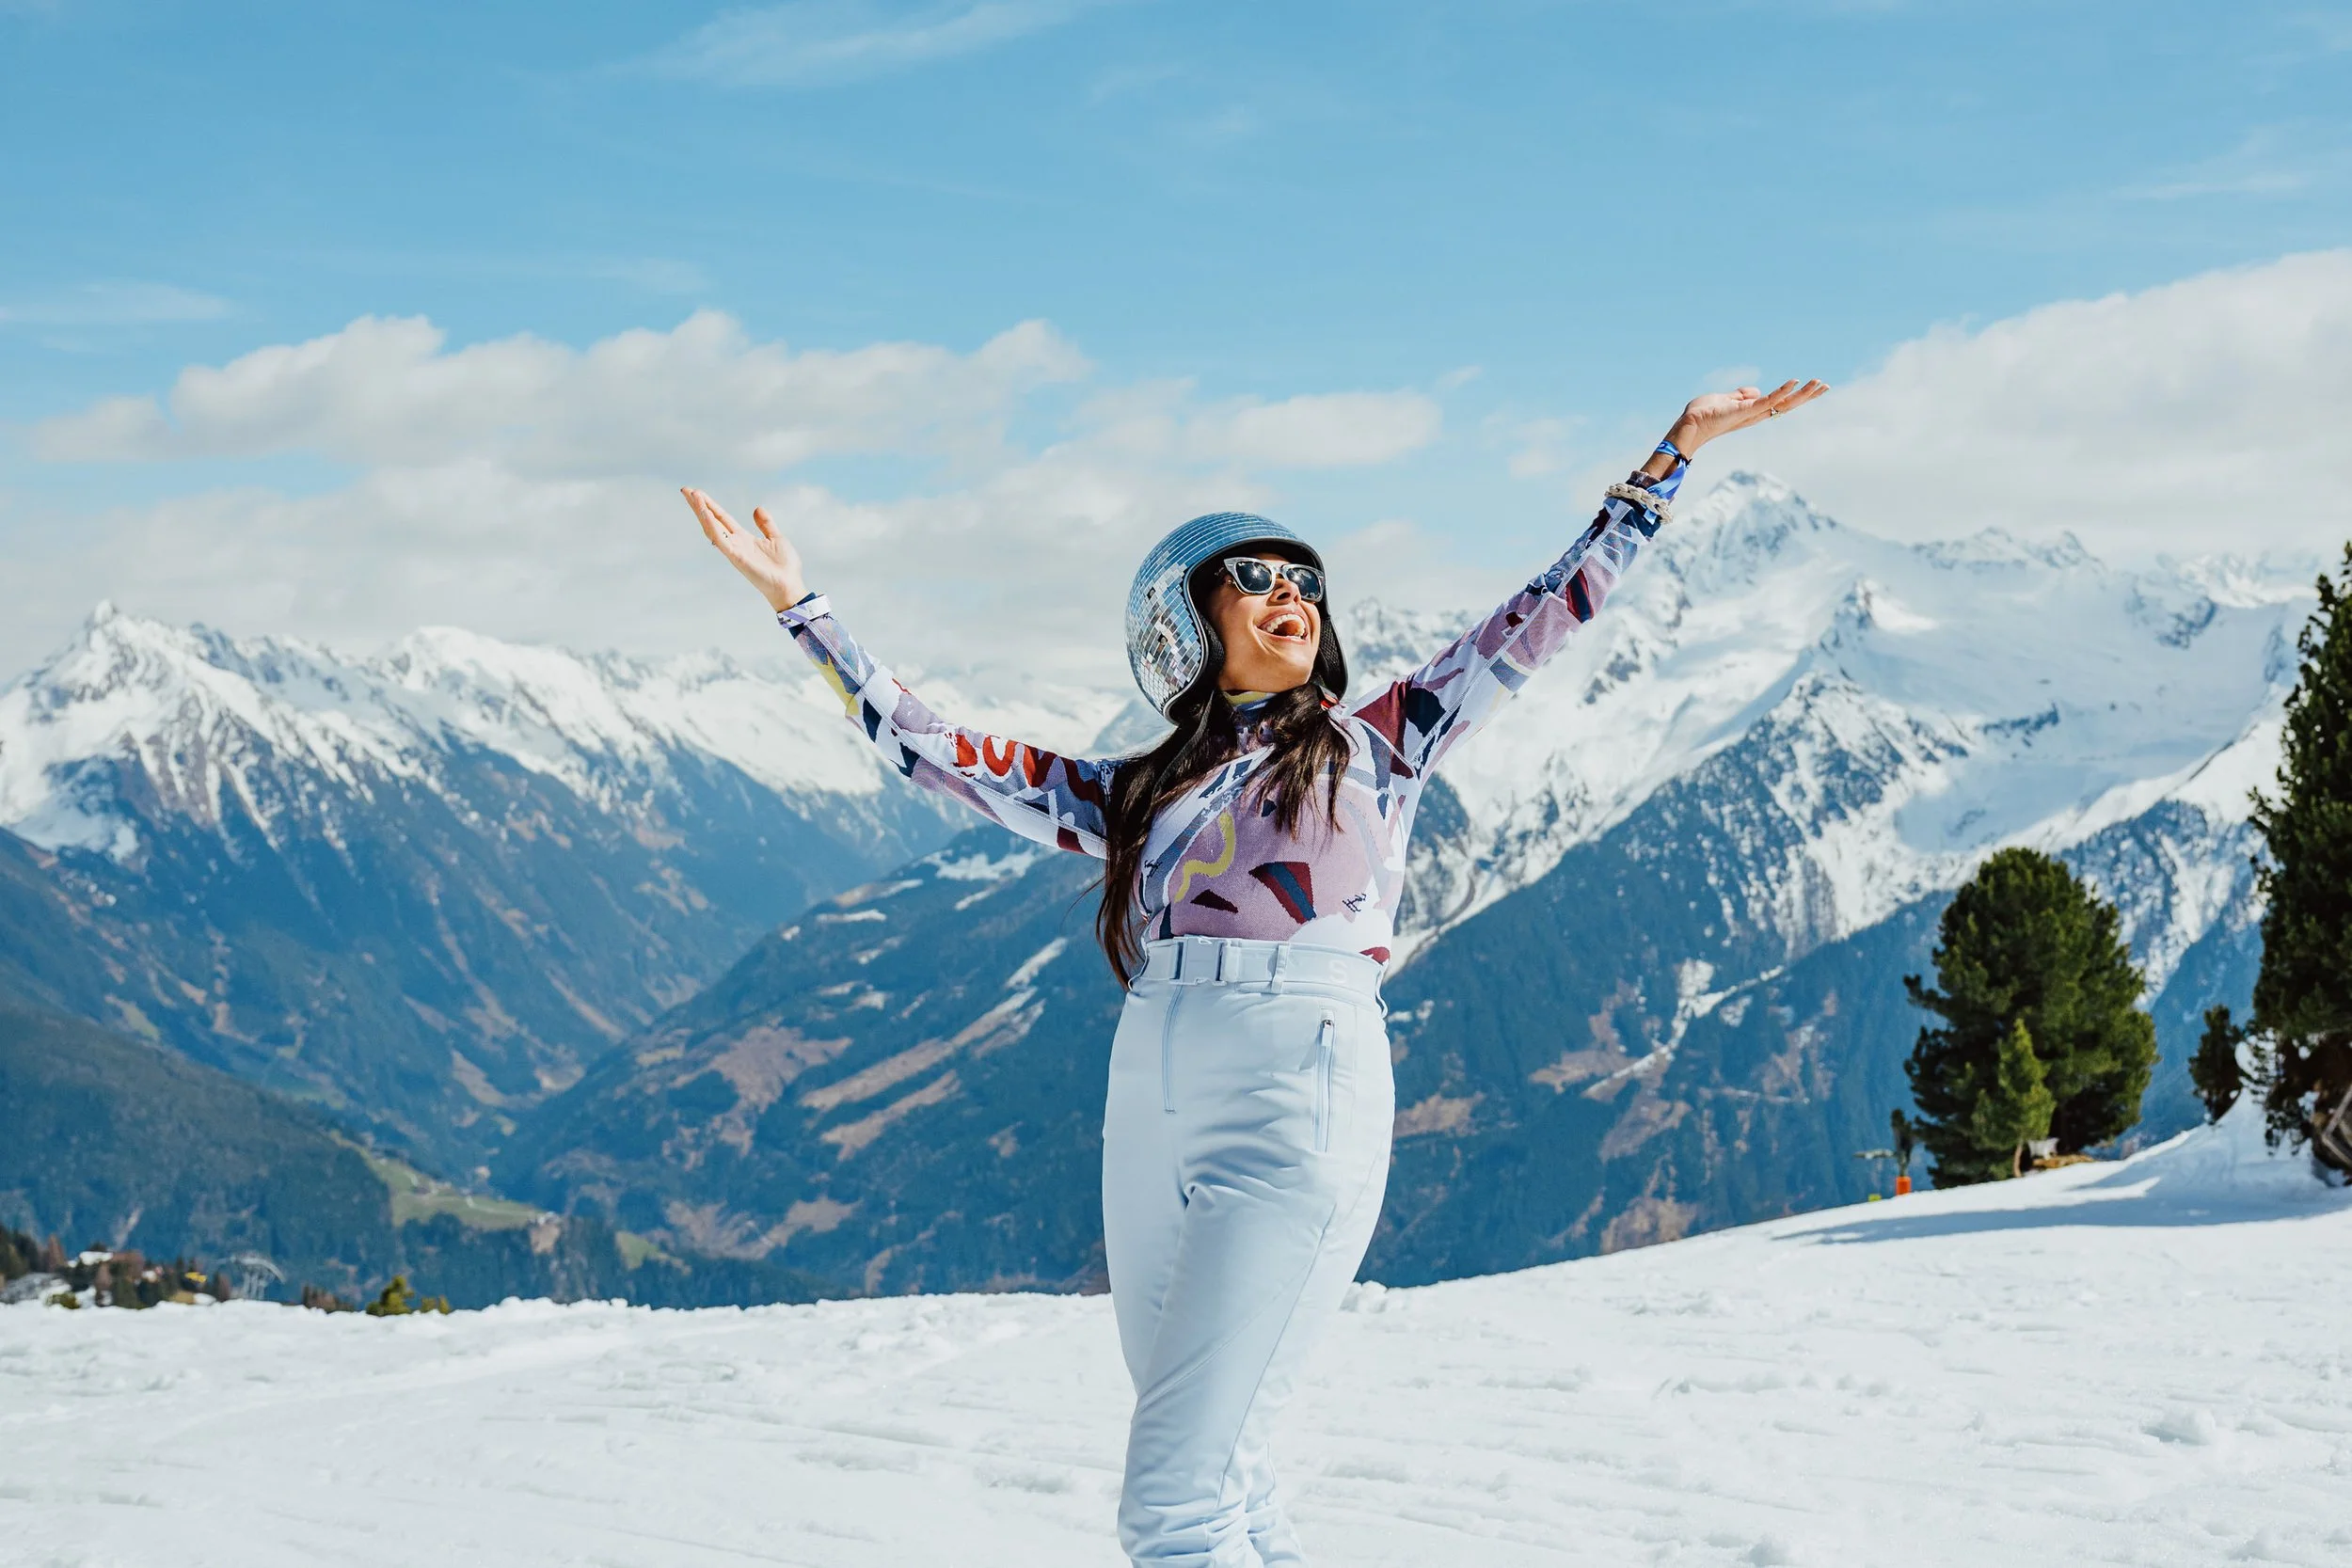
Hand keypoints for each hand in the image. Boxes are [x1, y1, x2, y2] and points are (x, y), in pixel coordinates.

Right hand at [683, 487, 806, 611]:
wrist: (790, 585)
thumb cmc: (784, 567)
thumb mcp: (776, 538)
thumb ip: (766, 524)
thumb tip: (757, 508)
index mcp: (743, 538)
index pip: (722, 518)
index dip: (710, 505)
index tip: (697, 493)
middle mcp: (735, 543)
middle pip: (713, 521)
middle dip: (699, 506)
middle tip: (685, 490)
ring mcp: (734, 550)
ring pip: (712, 528)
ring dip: (701, 512)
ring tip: (692, 496)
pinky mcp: (736, 557)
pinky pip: (721, 540)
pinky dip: (712, 526)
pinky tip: (705, 513)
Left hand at [1667, 378, 1828, 455]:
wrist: (1689, 426)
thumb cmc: (1702, 415)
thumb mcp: (1724, 400)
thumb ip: (1739, 396)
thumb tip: (1754, 391)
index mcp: (1753, 411)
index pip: (1780, 402)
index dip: (1795, 395)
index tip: (1812, 386)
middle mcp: (1756, 414)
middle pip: (1787, 405)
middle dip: (1807, 396)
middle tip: (1825, 386)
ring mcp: (1752, 413)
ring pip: (1783, 403)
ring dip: (1802, 394)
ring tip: (1820, 384)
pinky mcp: (1745, 411)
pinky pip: (1767, 400)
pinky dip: (1781, 391)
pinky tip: (1795, 382)